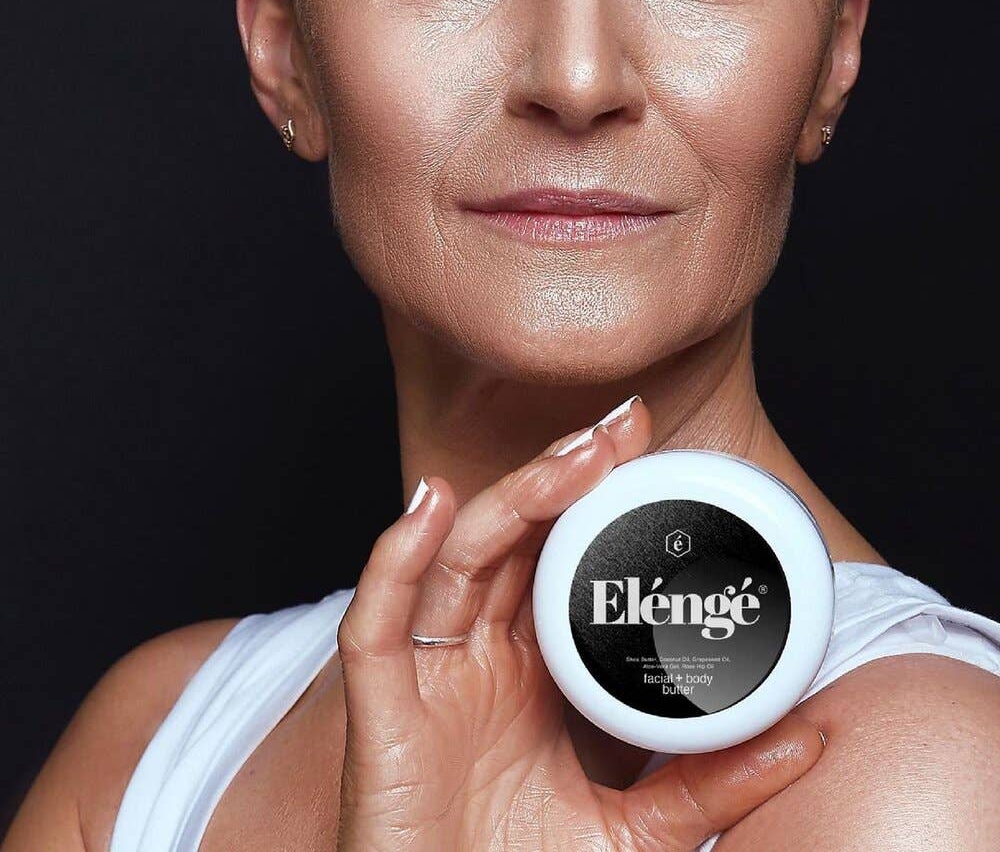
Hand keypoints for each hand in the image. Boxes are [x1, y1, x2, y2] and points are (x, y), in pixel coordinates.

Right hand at [335, 397, 825, 850]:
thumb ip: (710, 781)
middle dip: (562, 475)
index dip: (593, 501)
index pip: (556, 560)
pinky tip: (428, 505)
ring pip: (458, 559)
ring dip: (512, 500)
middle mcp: (477, 655)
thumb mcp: (635, 830)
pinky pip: (376, 620)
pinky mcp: (381, 708)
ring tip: (573, 458)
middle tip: (623, 428)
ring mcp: (428, 674)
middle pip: (512, 540)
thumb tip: (809, 736)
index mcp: (528, 669)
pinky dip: (395, 557)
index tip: (648, 449)